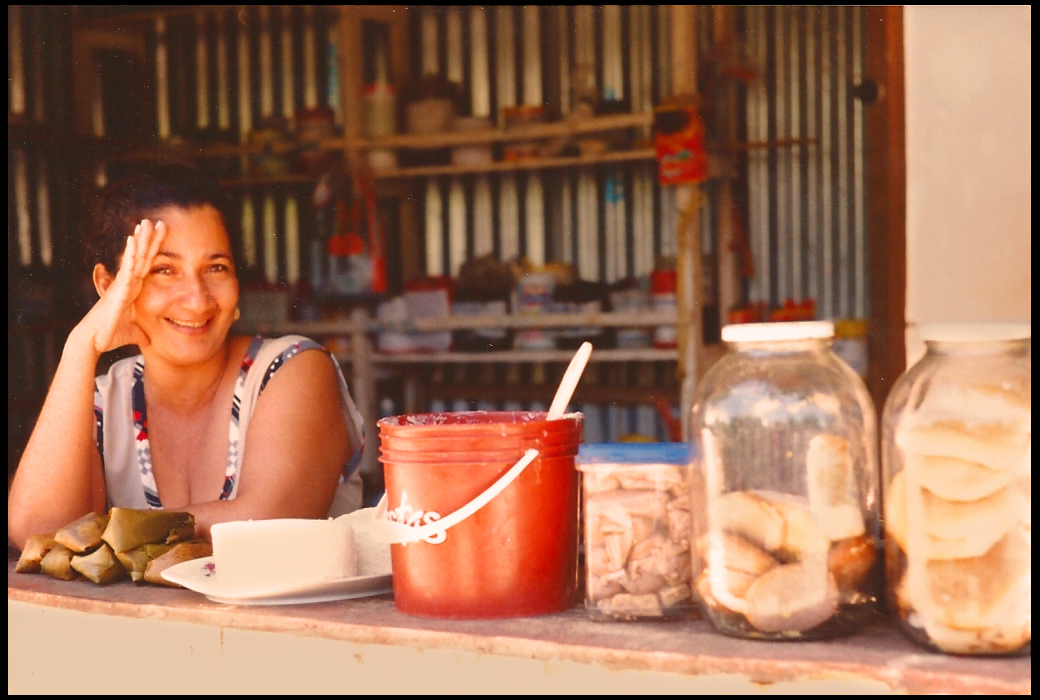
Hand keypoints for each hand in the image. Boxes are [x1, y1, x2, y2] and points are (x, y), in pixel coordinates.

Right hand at [81, 219, 166, 354]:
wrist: (93, 341)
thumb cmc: (109, 334)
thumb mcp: (133, 333)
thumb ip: (141, 333)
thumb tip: (149, 341)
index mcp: (133, 289)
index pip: (147, 265)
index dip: (153, 250)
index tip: (160, 235)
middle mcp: (128, 283)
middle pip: (142, 257)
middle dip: (149, 239)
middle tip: (155, 221)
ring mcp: (123, 284)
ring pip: (134, 258)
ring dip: (140, 240)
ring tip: (145, 222)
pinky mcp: (118, 289)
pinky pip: (127, 269)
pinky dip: (130, 255)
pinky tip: (133, 240)